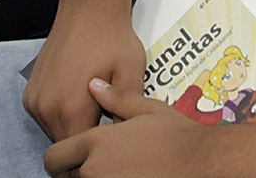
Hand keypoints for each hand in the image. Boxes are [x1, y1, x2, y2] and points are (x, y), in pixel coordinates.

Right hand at [26, 0, 151, 142]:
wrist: (89, 5)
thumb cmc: (113, 38)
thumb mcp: (131, 73)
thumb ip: (127, 111)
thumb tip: (125, 138)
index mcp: (70, 108)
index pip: (79, 153)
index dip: (98, 153)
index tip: (112, 148)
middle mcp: (45, 108)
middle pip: (66, 145)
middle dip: (86, 142)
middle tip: (107, 128)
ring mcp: (34, 100)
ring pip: (55, 133)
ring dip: (73, 129)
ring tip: (96, 113)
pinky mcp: (30, 93)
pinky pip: (46, 118)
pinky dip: (62, 117)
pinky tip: (81, 102)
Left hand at [45, 88, 209, 175]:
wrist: (200, 163)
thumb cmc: (177, 135)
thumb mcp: (147, 109)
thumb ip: (116, 99)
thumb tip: (94, 86)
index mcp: (95, 143)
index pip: (54, 157)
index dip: (62, 157)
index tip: (73, 157)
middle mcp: (93, 170)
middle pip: (66, 176)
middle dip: (76, 171)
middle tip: (98, 164)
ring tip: (116, 169)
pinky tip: (127, 177)